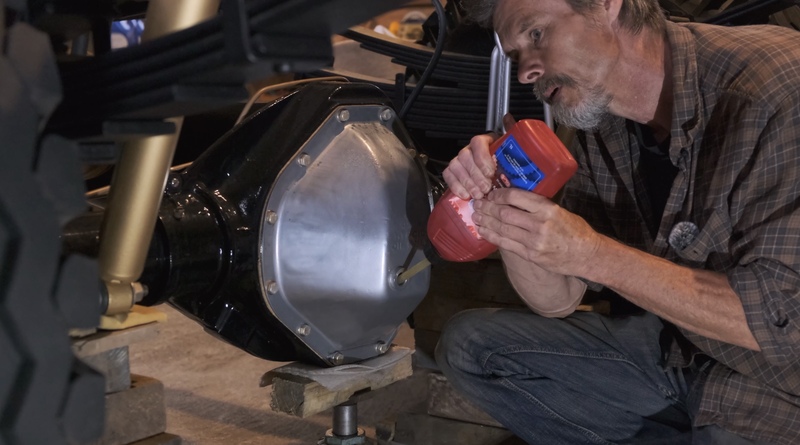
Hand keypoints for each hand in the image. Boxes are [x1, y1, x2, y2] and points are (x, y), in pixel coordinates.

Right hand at [442, 114, 517, 199]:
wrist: (496, 172)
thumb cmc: (504, 161)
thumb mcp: (511, 149)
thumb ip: (511, 132)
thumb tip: (508, 118)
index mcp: (484, 141)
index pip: (477, 142)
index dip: (482, 158)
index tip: (490, 172)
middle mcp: (470, 149)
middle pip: (466, 157)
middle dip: (476, 176)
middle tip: (486, 188)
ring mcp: (460, 160)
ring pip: (456, 167)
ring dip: (467, 182)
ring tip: (478, 194)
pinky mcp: (453, 171)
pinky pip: (448, 175)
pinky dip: (456, 186)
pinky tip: (466, 195)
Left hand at [472, 188, 602, 277]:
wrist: (587, 255)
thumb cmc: (575, 230)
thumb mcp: (559, 210)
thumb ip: (537, 205)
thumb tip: (512, 198)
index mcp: (547, 209)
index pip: (516, 197)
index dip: (499, 194)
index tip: (491, 193)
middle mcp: (539, 224)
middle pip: (505, 214)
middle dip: (488, 208)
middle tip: (477, 203)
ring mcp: (534, 242)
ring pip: (502, 230)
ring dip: (486, 222)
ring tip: (476, 216)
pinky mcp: (531, 256)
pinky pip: (506, 245)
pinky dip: (492, 237)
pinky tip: (483, 231)